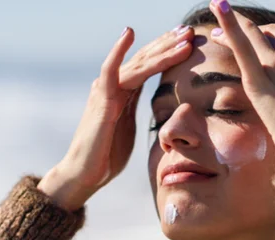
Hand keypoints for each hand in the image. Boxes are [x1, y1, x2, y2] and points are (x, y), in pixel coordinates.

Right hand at [38, 25, 193, 210]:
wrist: (85, 173)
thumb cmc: (106, 155)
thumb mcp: (129, 128)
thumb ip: (137, 111)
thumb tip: (157, 110)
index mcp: (123, 92)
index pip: (149, 65)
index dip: (168, 51)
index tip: (189, 40)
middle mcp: (114, 85)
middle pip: (145, 58)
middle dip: (168, 43)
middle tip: (190, 30)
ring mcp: (106, 90)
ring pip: (138, 63)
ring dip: (161, 49)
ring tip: (182, 36)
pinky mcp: (101, 100)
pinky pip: (110, 71)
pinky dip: (118, 51)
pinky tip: (129, 33)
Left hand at [208, 0, 274, 156]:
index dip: (268, 35)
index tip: (256, 37)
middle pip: (265, 35)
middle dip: (246, 31)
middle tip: (222, 31)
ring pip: (250, 36)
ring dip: (230, 25)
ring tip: (214, 20)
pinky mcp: (258, 79)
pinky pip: (241, 46)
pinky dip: (228, 24)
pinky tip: (218, 6)